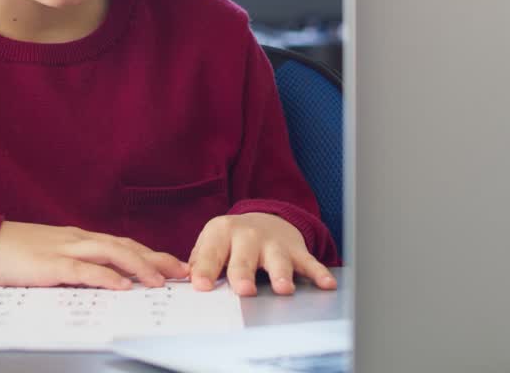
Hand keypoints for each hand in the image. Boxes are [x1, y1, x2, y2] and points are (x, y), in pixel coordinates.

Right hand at [0, 221, 188, 289]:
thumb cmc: (12, 252)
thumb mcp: (50, 254)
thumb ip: (75, 263)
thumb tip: (101, 279)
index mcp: (79, 238)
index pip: (123, 244)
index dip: (151, 253)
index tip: (174, 264)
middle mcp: (77, 239)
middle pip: (125, 246)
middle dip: (156, 259)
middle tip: (182, 272)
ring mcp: (64, 250)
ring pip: (111, 253)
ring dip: (138, 267)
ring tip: (160, 281)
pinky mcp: (49, 265)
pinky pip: (83, 270)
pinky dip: (106, 277)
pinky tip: (122, 285)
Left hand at [188, 213, 337, 295]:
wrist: (265, 219)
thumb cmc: (231, 241)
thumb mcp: (211, 244)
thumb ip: (198, 262)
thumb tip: (184, 282)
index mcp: (221, 233)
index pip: (210, 253)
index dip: (205, 269)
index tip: (201, 285)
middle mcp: (247, 235)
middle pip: (243, 256)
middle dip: (243, 272)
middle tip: (243, 290)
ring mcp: (273, 242)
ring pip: (277, 259)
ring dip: (280, 273)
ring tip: (283, 289)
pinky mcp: (295, 250)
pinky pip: (308, 262)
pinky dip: (318, 273)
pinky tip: (326, 284)